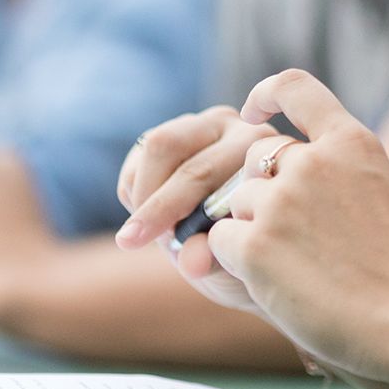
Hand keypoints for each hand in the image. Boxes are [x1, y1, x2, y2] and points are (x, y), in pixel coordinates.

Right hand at [115, 105, 279, 314]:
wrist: (244, 245)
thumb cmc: (247, 252)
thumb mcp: (233, 262)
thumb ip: (213, 258)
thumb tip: (192, 263)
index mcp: (256, 149)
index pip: (199, 171)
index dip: (164, 207)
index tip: (132, 241)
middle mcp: (233, 126)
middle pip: (166, 145)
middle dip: (147, 198)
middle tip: (138, 239)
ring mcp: (202, 125)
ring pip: (149, 147)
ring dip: (142, 195)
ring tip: (156, 232)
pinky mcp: (173, 134)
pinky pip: (138, 159)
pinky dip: (137, 192)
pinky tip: (157, 218)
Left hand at [196, 70, 388, 378]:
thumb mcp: (380, 191)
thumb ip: (336, 171)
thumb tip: (283, 167)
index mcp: (352, 142)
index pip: (295, 86)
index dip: (265, 94)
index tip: (251, 113)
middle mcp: (313, 162)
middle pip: (255, 157)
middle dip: (260, 189)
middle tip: (288, 236)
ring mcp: (281, 201)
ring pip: (236, 202)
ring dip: (252, 229)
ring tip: (296, 268)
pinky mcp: (256, 245)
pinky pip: (219, 240)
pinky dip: (236, 261)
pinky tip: (276, 282)